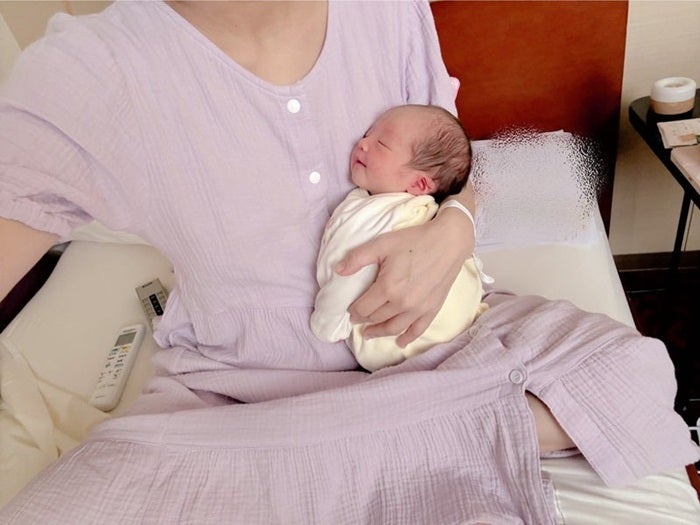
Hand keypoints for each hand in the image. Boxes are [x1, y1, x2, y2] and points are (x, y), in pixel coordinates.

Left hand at [334, 207, 472, 346]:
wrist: (449, 241)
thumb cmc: (415, 240)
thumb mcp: (382, 244)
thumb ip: (358, 258)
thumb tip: (337, 270)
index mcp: (387, 288)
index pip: (363, 308)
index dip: (353, 311)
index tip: (349, 310)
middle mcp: (402, 303)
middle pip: (377, 318)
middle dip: (364, 320)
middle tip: (357, 320)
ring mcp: (418, 309)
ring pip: (393, 328)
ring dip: (379, 332)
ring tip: (369, 333)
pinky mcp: (432, 309)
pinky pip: (417, 330)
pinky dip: (407, 338)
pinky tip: (400, 342)